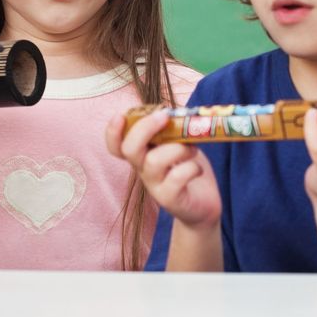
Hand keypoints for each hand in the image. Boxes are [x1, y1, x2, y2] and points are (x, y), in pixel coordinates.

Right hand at [107, 108, 221, 228]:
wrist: (203, 206)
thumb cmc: (189, 169)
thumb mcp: (178, 145)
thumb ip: (173, 130)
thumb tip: (178, 109)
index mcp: (142, 154)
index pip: (116, 146)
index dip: (112, 132)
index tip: (121, 116)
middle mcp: (143, 170)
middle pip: (129, 149)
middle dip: (145, 128)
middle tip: (165, 116)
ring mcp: (155, 186)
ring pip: (154, 161)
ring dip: (177, 148)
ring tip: (193, 149)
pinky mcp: (170, 199)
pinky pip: (176, 178)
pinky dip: (191, 168)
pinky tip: (198, 169)